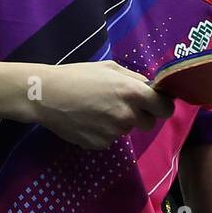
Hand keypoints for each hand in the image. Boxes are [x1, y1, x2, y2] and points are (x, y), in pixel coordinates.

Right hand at [8, 60, 174, 148]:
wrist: (46, 96)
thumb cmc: (78, 76)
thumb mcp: (110, 68)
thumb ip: (134, 79)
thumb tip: (151, 88)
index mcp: (132, 92)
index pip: (165, 108)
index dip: (163, 106)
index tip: (156, 104)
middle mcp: (126, 115)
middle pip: (149, 123)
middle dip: (141, 115)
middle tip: (121, 104)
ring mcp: (113, 132)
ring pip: (127, 130)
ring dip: (119, 122)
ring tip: (97, 109)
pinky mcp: (99, 144)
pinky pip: (110, 139)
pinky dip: (103, 131)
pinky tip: (87, 120)